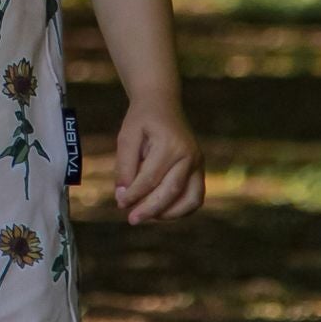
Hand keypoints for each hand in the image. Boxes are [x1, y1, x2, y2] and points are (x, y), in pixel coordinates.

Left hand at [113, 99, 203, 223]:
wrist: (162, 102)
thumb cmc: (142, 119)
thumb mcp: (127, 136)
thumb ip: (125, 166)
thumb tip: (123, 196)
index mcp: (170, 144)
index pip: (150, 178)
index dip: (133, 194)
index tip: (119, 202)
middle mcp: (189, 154)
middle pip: (171, 191)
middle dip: (150, 209)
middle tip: (132, 219)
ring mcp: (198, 162)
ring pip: (190, 198)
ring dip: (169, 213)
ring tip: (148, 216)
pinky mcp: (200, 168)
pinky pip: (196, 196)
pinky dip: (181, 209)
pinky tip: (161, 211)